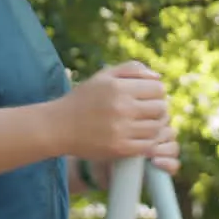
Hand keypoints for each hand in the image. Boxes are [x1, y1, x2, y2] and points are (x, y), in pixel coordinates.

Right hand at [55, 61, 178, 165]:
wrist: (58, 126)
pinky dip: (148, 142)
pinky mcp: (119, 148)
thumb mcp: (103, 76)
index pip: (158, 89)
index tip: (147, 97)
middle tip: (148, 112)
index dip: (156, 92)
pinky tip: (138, 137)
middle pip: (161, 108)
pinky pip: (148, 145)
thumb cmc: (83, 99)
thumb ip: (132, 69)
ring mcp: (121, 130)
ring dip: (154, 126)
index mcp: (119, 87)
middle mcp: (122, 107)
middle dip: (158, 109)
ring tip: (144, 124)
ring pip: (157, 128)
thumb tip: (158, 77)